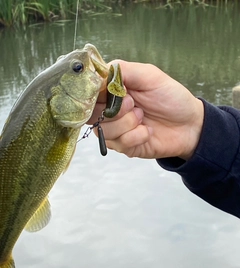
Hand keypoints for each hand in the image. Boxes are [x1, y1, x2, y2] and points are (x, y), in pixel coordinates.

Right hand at [88, 60, 203, 159]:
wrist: (189, 125)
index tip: (113, 93)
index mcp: (112, 91)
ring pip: (103, 130)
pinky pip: (119, 143)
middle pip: (91, 114)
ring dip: (127, 123)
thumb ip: (123, 70)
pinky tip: (148, 131)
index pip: (88, 93)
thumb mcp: (149, 76)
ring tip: (143, 117)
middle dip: (114, 110)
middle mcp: (109, 110)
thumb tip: (99, 74)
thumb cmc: (171, 97)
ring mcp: (116, 130)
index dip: (95, 94)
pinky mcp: (124, 146)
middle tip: (134, 104)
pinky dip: (137, 136)